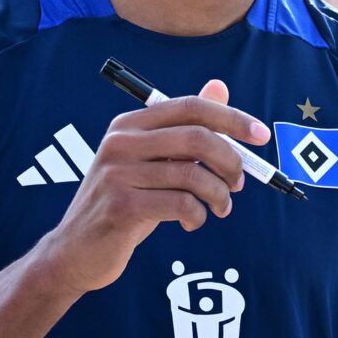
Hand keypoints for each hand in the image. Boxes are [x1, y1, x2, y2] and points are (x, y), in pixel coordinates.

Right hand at [33, 81, 270, 295]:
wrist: (76, 250)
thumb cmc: (124, 203)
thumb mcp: (152, 162)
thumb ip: (184, 128)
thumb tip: (219, 87)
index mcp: (129, 124)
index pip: (191, 106)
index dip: (232, 118)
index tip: (261, 135)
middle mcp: (120, 142)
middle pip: (197, 137)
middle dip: (231, 161)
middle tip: (239, 183)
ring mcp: (117, 173)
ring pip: (193, 174)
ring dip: (219, 195)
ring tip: (219, 208)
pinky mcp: (121, 205)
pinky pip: (181, 204)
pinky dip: (198, 216)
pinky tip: (192, 223)